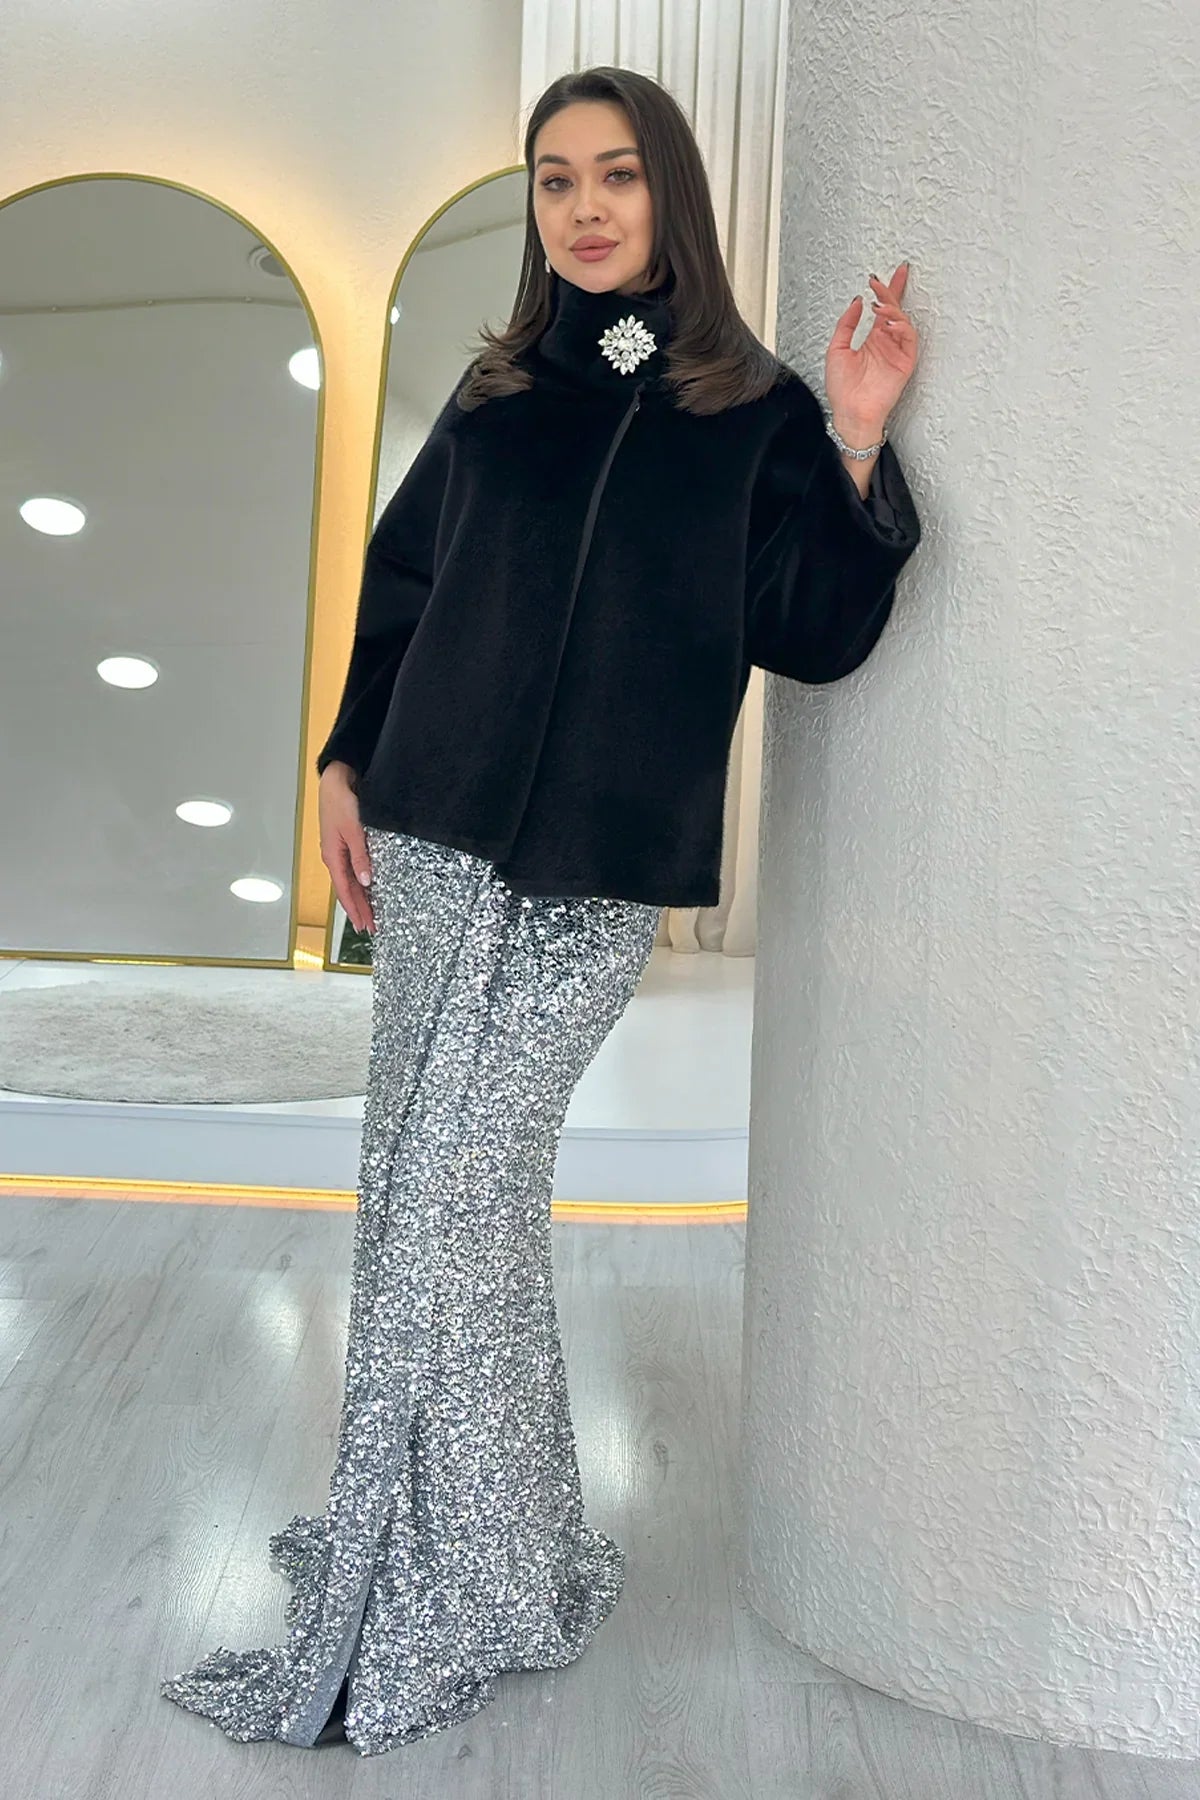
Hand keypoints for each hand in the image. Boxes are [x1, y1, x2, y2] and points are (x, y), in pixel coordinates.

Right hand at [318, 766, 374, 935]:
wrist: (336, 780)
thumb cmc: (340, 801)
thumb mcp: (353, 831)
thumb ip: (360, 856)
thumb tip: (366, 881)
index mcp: (333, 857)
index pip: (345, 891)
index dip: (355, 910)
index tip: (364, 926)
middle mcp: (335, 857)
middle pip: (349, 889)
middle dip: (360, 909)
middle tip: (372, 927)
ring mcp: (341, 850)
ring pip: (353, 881)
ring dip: (362, 897)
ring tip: (373, 914)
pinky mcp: (348, 842)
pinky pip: (355, 868)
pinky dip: (363, 881)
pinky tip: (371, 888)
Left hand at [825, 261, 918, 436]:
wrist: (850, 412)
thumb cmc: (843, 389)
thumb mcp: (836, 349)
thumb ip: (847, 324)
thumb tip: (856, 302)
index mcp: (873, 340)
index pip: (884, 310)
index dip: (887, 290)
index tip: (886, 274)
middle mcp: (887, 343)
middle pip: (894, 310)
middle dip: (889, 292)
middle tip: (878, 282)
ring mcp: (897, 352)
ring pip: (902, 321)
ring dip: (892, 309)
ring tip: (879, 305)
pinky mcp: (905, 362)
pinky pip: (908, 338)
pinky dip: (901, 326)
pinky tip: (889, 322)